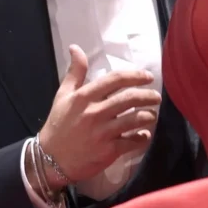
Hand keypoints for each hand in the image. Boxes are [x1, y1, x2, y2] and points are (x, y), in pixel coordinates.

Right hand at [37, 45, 160, 187]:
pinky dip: (142, 138)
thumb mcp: (63, 95)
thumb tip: (75, 47)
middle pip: (129, 99)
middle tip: (156, 97)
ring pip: (134, 120)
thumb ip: (74, 72)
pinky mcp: (108, 151)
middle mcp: (94, 112)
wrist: (50, 159)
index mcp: (84, 97)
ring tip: (152, 115)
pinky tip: (144, 135)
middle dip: (147, 96)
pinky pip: (132, 142)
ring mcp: (102, 132)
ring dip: (148, 116)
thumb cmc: (59, 125)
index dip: (135, 76)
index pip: (115, 80)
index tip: (148, 77)